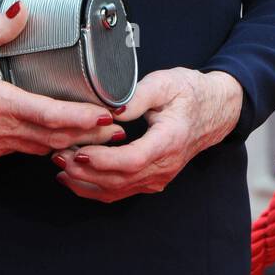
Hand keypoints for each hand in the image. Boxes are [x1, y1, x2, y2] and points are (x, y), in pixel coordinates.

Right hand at [0, 1, 124, 158]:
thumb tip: (21, 10)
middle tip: (117, 129)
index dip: (83, 120)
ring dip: (68, 142)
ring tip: (94, 134)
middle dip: (88, 135)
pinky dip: (42, 145)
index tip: (108, 118)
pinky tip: (51, 137)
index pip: (51, 118)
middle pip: (53, 138)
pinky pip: (20, 149)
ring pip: (39, 147)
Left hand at [50, 68, 243, 202]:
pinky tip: (75, 179)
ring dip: (86, 182)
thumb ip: (138, 95)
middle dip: (85, 172)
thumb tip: (111, 108)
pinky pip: (121, 191)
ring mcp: (158, 176)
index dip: (103, 160)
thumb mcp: (165, 83)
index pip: (132, 160)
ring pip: (118, 190)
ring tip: (60, 165)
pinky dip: (95, 188)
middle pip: (120, 180)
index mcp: (169, 140)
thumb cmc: (190, 93)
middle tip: (58, 155)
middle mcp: (164, 165)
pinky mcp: (152, 179)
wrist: (215, 110)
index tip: (79, 152)